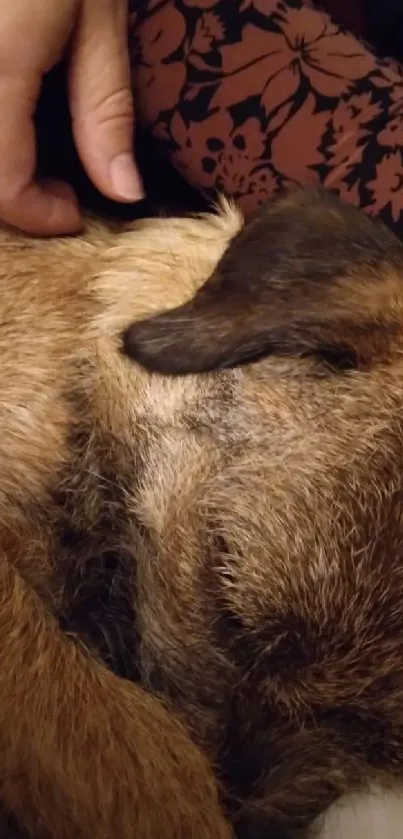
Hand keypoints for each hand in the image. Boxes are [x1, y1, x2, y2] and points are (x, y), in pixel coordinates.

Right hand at [0, 0, 142, 235]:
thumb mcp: (100, 17)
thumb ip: (106, 109)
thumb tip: (124, 192)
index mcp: (0, 66)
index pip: (2, 183)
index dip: (37, 215)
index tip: (75, 216)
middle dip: (13, 199)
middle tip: (59, 194)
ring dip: (3, 170)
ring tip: (38, 165)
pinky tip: (19, 122)